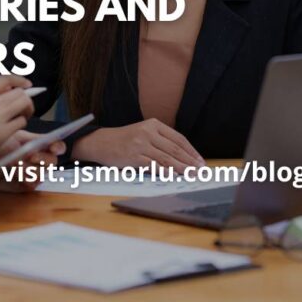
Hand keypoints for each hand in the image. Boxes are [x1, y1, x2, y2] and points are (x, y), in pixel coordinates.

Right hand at [0, 75, 34, 163]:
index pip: (5, 79)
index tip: (27, 84)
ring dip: (26, 111)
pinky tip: (13, 128)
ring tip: (20, 117)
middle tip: (23, 107)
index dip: (20, 80)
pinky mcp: (2, 132)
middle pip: (20, 92)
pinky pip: (21, 122)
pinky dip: (21, 124)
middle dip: (26, 99)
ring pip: (24, 104)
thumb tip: (8, 90)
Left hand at [0, 130, 65, 192]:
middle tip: (31, 156)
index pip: (57, 147)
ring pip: (41, 174)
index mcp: (40, 146)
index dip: (59, 147)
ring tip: (16, 164)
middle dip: (43, 158)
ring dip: (30, 169)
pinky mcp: (24, 186)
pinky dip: (23, 179)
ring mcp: (32, 174)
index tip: (54, 148)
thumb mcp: (17, 136)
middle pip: (52, 162)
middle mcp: (39, 161)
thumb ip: (34, 138)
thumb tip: (48, 140)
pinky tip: (13, 173)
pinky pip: (31, 185)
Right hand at [71, 118, 204, 170]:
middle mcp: (148, 132)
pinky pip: (153, 165)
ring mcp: (140, 143)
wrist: (101, 142)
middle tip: (200, 170)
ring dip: (181, 168)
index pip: (178, 138)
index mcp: (153, 124)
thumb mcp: (144, 133)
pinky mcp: (133, 156)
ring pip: (166, 158)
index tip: (200, 161)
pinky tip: (173, 176)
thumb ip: (160, 141)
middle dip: (189, 161)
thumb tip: (182, 158)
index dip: (191, 151)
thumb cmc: (125, 140)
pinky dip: (164, 172)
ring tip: (191, 175)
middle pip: (174, 148)